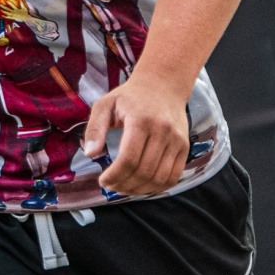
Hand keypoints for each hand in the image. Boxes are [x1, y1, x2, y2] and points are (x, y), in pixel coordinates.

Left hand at [84, 69, 192, 196]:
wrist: (163, 84)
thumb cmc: (130, 97)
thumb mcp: (105, 104)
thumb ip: (95, 128)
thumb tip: (90, 154)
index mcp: (141, 120)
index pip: (129, 159)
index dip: (114, 176)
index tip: (103, 181)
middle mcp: (162, 131)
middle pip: (144, 171)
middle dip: (124, 185)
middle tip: (111, 187)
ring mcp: (176, 140)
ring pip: (159, 178)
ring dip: (140, 190)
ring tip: (124, 188)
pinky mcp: (185, 146)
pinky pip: (173, 176)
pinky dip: (157, 187)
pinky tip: (142, 186)